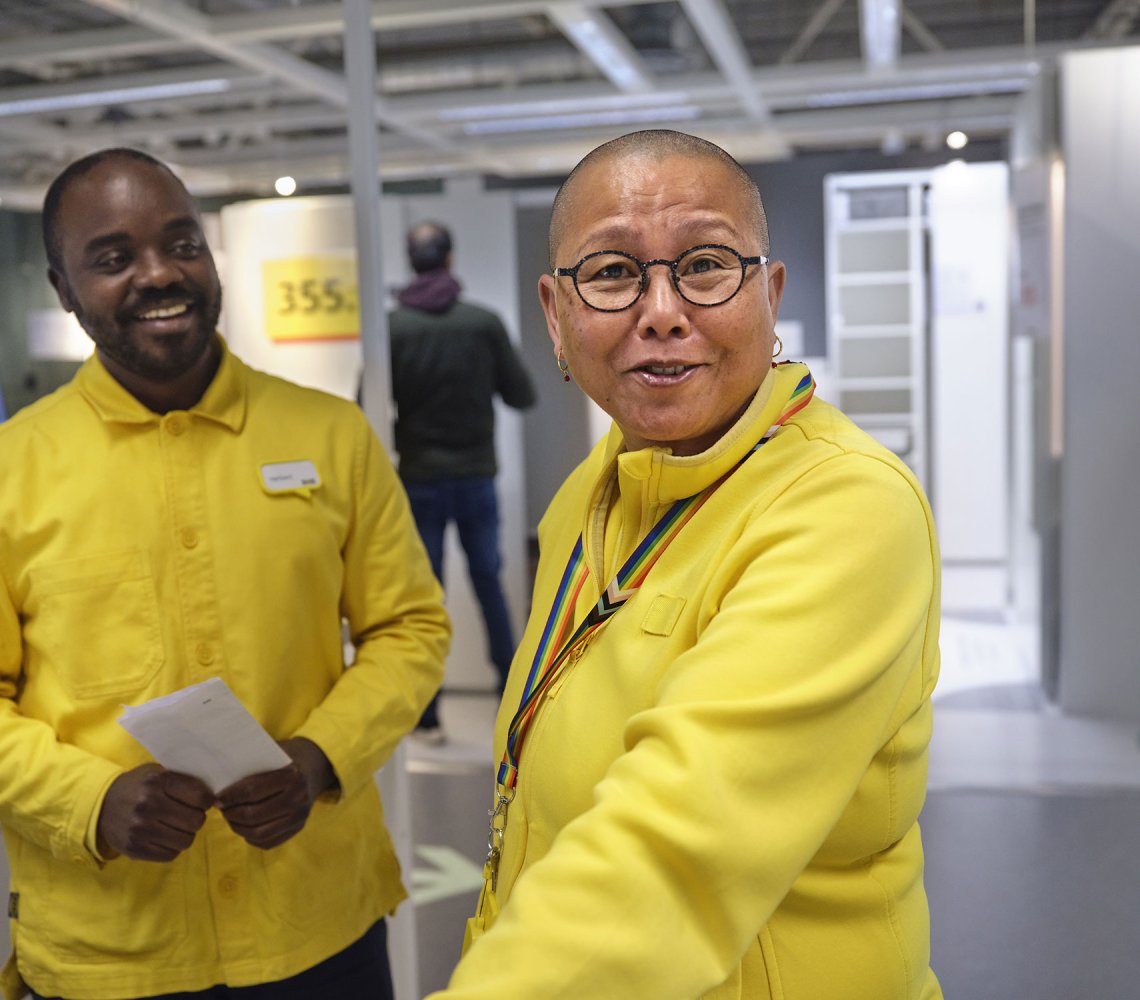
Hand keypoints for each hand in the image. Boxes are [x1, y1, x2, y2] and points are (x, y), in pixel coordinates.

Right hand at [97, 764, 212, 861]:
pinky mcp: (134, 849)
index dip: (207, 800)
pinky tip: (165, 836)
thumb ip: (183, 780)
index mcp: (157, 782)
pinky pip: (171, 854)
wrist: (101, 805)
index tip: (202, 801)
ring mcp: (140, 829)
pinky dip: (173, 847)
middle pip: (196, 821)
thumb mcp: (158, 772)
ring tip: (176, 826)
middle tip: (189, 814)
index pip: (200, 797)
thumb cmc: (138, 786)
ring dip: (186, 834)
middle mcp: (148, 805)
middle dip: (197, 818)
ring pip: (186, 840)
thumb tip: (215, 795)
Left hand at [215, 737, 335, 849]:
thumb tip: (218, 784)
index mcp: (291, 776)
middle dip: (231, 814)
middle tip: (222, 808)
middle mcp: (298, 798)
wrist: (314, 768)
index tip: (217, 798)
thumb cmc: (285, 759)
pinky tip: (244, 826)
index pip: (252, 791)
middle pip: (254, 815)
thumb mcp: (272, 754)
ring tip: (230, 817)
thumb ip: (251, 766)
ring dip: (238, 827)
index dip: (230, 797)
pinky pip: (267, 842)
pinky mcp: (298, 829)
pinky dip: (250, 836)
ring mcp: (300, 817)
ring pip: (258, 833)